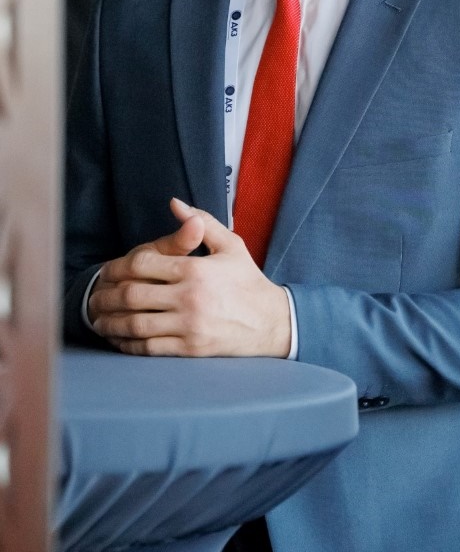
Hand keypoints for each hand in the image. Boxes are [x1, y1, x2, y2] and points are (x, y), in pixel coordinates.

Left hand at [88, 198, 291, 357]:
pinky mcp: (190, 348)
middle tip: (94, 298)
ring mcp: (189, 325)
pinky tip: (120, 339)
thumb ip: (201, 222)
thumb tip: (175, 203)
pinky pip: (148, 348)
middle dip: (106, 296)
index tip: (107, 271)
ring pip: (135, 324)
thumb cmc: (248, 281)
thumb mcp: (230, 246)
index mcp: (195, 269)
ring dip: (110, 322)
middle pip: (132, 295)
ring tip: (99, 320)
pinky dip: (128, 344)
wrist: (272, 322)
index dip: (117, 267)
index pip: (141, 265)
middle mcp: (189, 297)